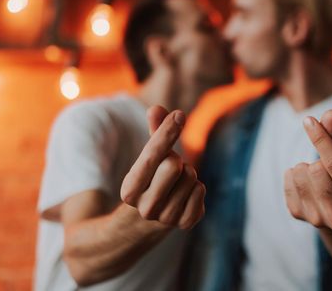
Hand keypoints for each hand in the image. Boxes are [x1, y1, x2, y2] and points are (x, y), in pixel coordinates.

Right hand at [120, 106, 205, 229]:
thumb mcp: (148, 158)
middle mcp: (146, 207)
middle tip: (170, 168)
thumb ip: (154, 133)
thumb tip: (156, 108)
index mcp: (130, 190)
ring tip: (176, 183)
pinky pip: (201, 191)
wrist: (151, 221)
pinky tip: (185, 194)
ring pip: (191, 177)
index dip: (166, 132)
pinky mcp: (186, 223)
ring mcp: (167, 218)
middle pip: (174, 165)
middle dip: (176, 159)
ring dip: (187, 173)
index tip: (179, 114)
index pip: (150, 156)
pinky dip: (196, 188)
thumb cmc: (151, 179)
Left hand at [284, 110, 331, 230]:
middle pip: (314, 169)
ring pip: (298, 173)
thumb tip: (331, 113)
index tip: (308, 120)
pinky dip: (293, 174)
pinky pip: (287, 180)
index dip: (321, 139)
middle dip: (316, 160)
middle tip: (324, 169)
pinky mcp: (297, 215)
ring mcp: (316, 219)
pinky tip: (305, 184)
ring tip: (315, 177)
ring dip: (304, 167)